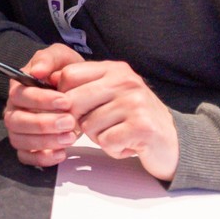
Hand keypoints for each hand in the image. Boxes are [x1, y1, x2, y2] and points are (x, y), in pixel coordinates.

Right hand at [2, 44, 85, 168]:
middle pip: (15, 120)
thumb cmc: (66, 73)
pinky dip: (42, 159)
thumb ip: (48, 59)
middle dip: (42, 123)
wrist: (78, 89)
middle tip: (69, 121)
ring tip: (70, 137)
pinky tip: (62, 153)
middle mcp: (14, 109)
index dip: (41, 100)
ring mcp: (19, 130)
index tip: (65, 101)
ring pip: (19, 140)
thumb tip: (37, 71)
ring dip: (44, 141)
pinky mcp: (28, 147)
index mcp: (19, 88)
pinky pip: (26, 157)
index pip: (20, 96)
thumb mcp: (61, 57)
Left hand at [57, 59, 179, 181]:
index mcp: (115, 69)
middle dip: (79, 121)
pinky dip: (113, 149)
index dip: (62, 96)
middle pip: (73, 100)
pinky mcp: (142, 126)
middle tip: (100, 127)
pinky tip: (127, 144)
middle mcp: (125, 81)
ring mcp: (135, 102)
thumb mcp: (111, 94)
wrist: (171, 141)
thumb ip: (85, 87)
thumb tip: (48, 84)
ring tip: (119, 134)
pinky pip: (106, 141)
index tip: (74, 109)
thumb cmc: (134, 119)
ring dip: (99, 138)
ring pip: (88, 125)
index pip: (69, 74)